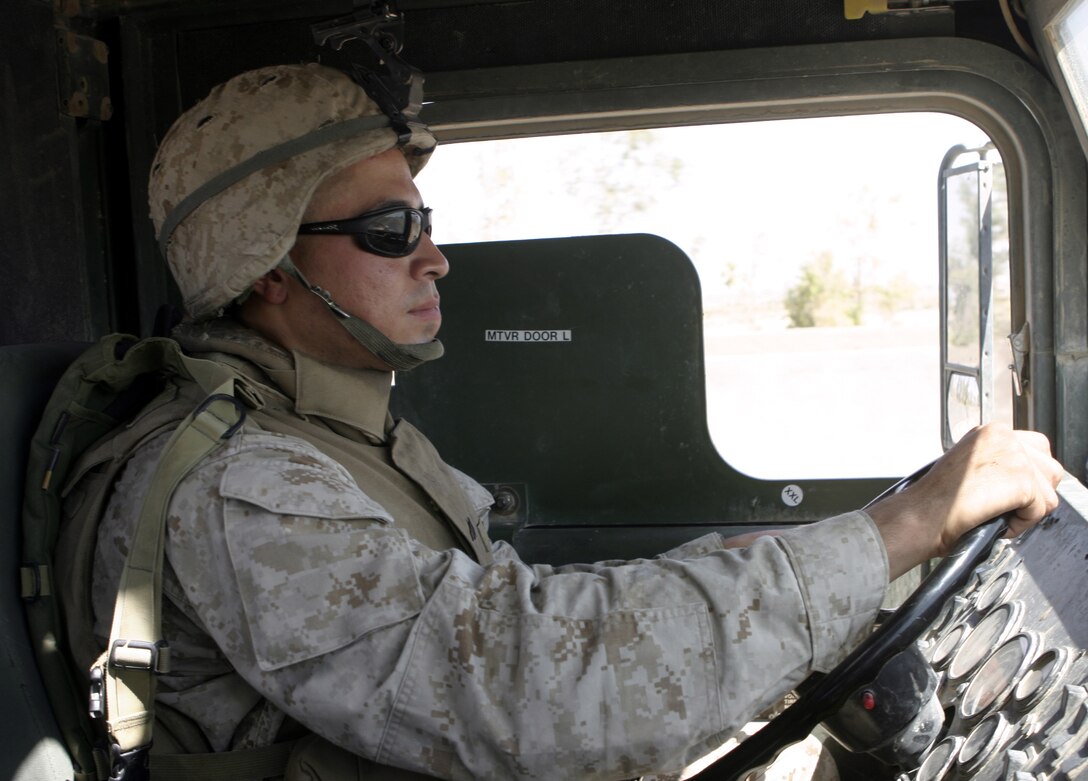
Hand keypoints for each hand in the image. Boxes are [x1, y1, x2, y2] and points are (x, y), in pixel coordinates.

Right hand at [867, 423, 1062, 578]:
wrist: (920, 515)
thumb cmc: (936, 499)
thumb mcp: (968, 464)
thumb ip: (997, 460)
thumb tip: (1022, 476)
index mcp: (991, 431)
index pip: (1037, 448)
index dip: (1029, 476)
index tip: (1010, 492)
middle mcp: (1004, 437)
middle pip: (1049, 469)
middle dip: (1034, 493)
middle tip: (1006, 507)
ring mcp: (1014, 457)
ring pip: (1048, 492)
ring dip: (1028, 510)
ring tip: (999, 515)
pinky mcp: (1021, 481)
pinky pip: (1040, 510)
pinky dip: (1021, 524)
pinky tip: (997, 521)